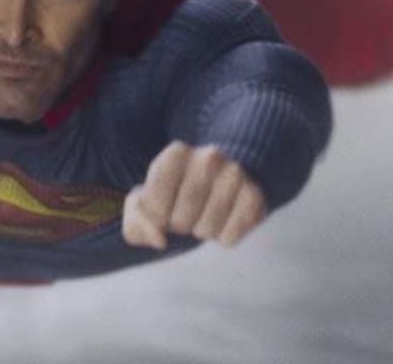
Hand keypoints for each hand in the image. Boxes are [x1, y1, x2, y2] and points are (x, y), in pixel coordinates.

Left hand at [122, 140, 265, 249]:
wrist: (223, 177)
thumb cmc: (176, 191)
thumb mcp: (147, 200)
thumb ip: (137, 221)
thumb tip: (159, 240)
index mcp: (176, 153)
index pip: (154, 207)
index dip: (156, 217)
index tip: (164, 204)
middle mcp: (209, 157)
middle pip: (180, 222)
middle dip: (179, 225)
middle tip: (187, 209)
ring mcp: (235, 175)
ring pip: (206, 231)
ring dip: (202, 231)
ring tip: (206, 211)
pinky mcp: (255, 196)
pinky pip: (230, 238)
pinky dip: (223, 236)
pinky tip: (225, 217)